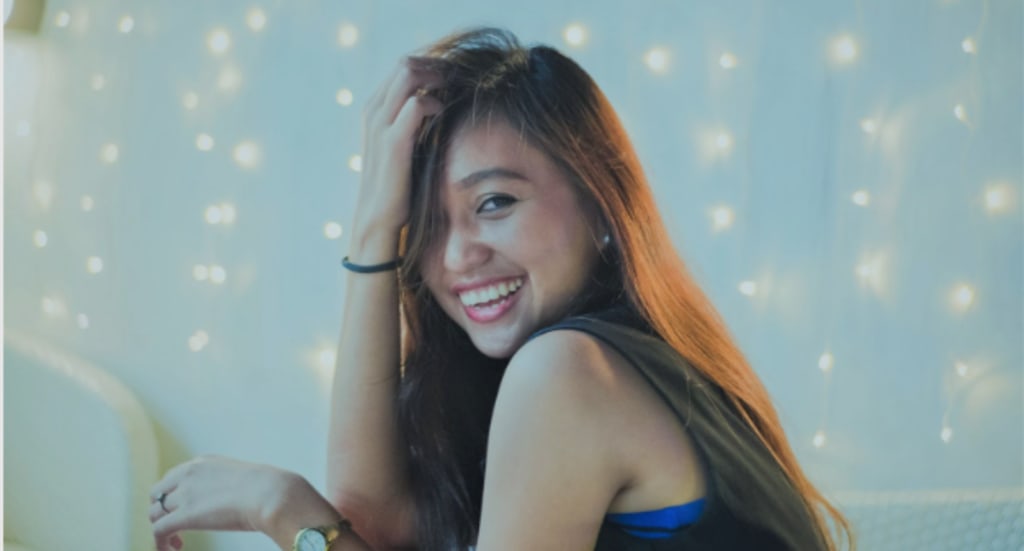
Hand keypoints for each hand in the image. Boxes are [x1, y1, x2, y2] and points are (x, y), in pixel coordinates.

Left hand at [148, 455, 301, 550]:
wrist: (271, 494)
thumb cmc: (269, 489)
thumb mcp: (243, 479)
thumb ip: (232, 486)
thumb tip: (242, 500)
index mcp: (204, 462)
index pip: (174, 477)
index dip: (173, 496)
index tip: (183, 510)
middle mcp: (189, 474)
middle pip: (158, 493)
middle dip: (162, 510)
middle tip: (175, 527)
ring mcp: (185, 494)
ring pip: (155, 513)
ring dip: (161, 529)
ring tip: (176, 543)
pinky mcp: (184, 515)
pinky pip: (158, 530)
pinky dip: (160, 543)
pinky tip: (172, 549)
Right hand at [351, 57, 443, 246]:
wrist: (379, 218)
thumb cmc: (397, 183)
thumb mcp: (403, 144)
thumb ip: (412, 120)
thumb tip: (439, 101)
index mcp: (374, 108)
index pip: (402, 67)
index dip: (430, 65)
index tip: (454, 74)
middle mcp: (373, 110)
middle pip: (405, 64)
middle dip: (436, 66)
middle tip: (460, 77)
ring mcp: (379, 124)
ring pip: (408, 74)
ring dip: (437, 77)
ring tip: (456, 89)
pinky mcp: (392, 142)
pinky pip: (416, 104)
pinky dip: (435, 102)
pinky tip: (445, 112)